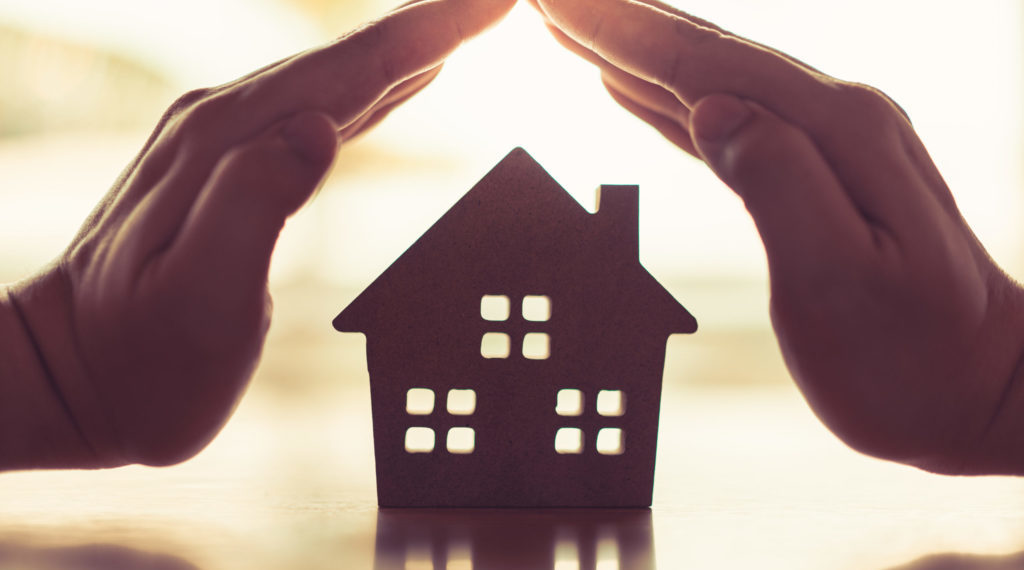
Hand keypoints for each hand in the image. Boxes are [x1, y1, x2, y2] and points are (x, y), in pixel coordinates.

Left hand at [1, 0, 515, 468]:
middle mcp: (226, 126)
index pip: (348, 73)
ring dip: (405, 54)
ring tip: (463, 29)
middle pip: (348, 62)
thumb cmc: (143, 360)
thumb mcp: (201, 298)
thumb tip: (321, 126)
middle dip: (429, 29)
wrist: (72, 377)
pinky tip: (402, 86)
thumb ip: (255, 203)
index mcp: (229, 146)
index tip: (493, 2)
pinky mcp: (232, 169)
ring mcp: (226, 143)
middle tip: (496, 3)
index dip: (427, 35)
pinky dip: (372, 92)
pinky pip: (319, 113)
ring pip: (336, 82)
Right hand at [532, 0, 1023, 472]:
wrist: (980, 391)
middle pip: (702, 54)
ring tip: (573, 29)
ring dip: (634, 53)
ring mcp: (826, 144)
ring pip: (706, 82)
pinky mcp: (812, 176)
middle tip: (547, 0)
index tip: (551, 1)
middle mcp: (833, 119)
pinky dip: (664, 102)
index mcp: (834, 132)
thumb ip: (777, 183)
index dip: (621, 30)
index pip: (704, 66)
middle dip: (618, 21)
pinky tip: (629, 91)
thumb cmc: (909, 360)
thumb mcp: (840, 282)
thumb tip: (708, 106)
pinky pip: (721, 123)